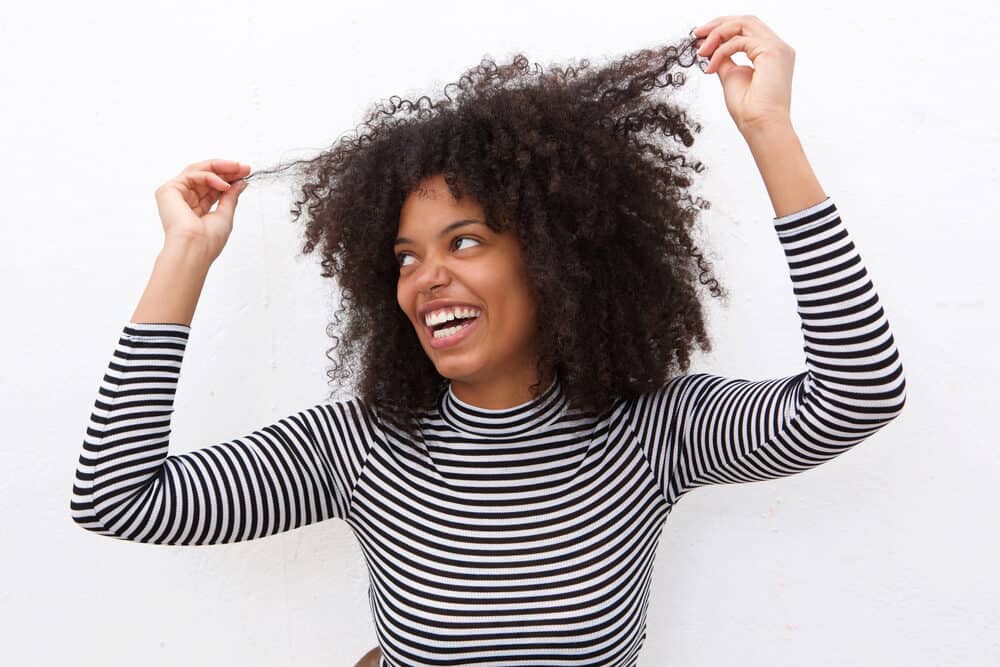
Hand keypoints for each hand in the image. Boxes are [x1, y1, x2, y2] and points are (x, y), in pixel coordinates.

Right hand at [154, 158, 250, 261]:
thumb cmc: (208, 241)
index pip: (212, 187)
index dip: (228, 178)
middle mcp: (185, 200)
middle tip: (243, 167)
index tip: (245, 173)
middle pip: (204, 176)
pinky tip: (224, 185)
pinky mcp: (168, 190)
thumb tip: (240, 183)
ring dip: (219, 168)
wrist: (195, 248)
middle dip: (226, 170)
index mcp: (196, 209)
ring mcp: (175, 195)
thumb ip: (231, 197)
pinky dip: (210, 177)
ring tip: (237, 169)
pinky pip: (192, 175)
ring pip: (197, 171)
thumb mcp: (225, 214)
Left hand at [692, 15, 794, 134]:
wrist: (760, 126)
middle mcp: (778, 48)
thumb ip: (724, 59)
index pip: (747, 29)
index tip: (702, 38)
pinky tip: (711, 66)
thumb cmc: (750, 110)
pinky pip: (739, 41)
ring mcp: (777, 48)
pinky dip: (721, 51)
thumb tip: (711, 49)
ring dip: (717, 34)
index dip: (722, 29)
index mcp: (771, 54)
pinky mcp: (772, 52)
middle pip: (746, 21)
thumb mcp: (731, 76)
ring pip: (743, 24)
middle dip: (718, 25)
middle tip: (698, 34)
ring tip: (701, 50)